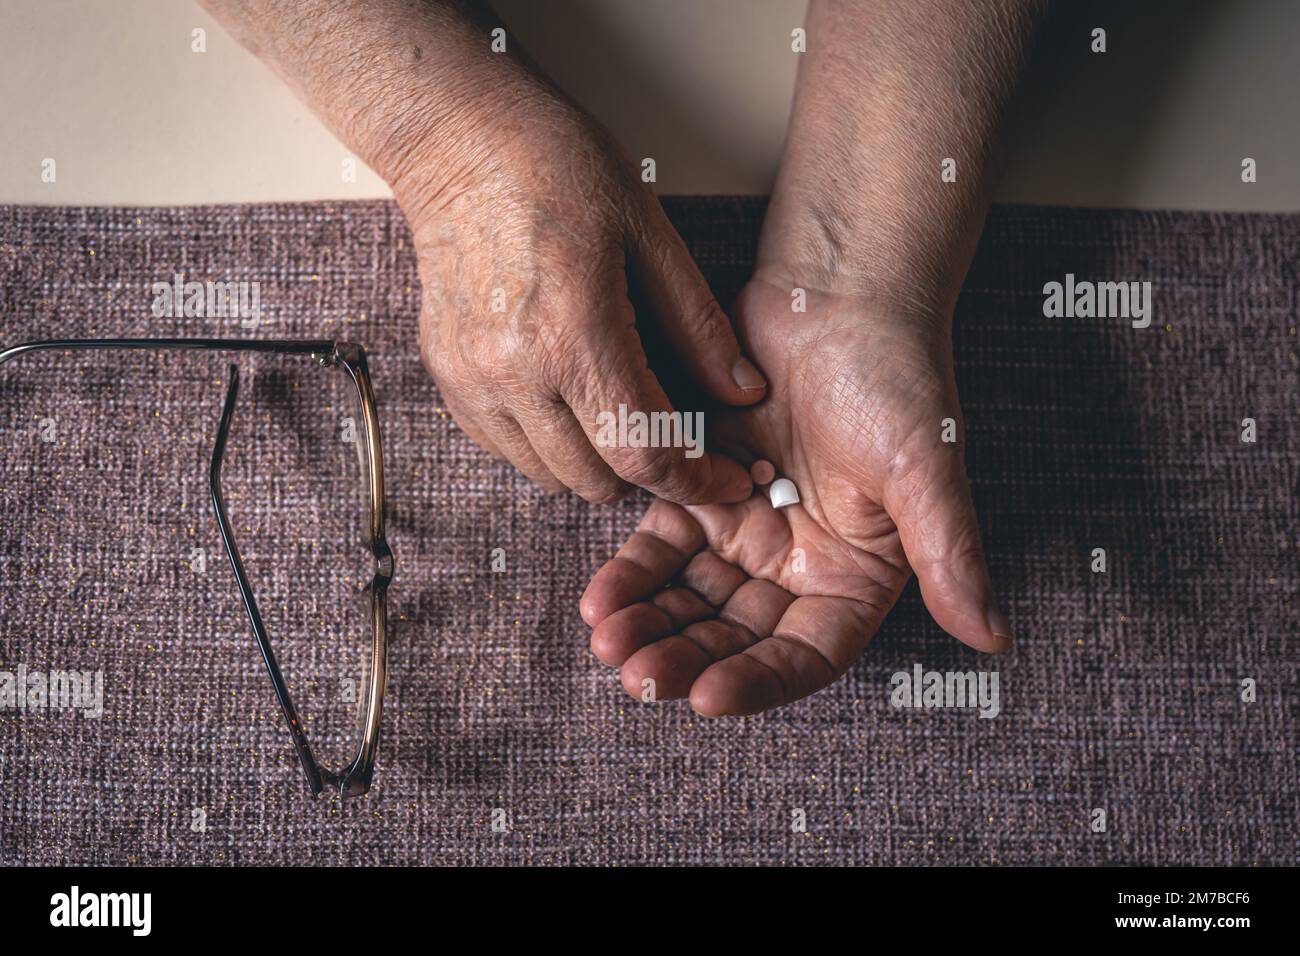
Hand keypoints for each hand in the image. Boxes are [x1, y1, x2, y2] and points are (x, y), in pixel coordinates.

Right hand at [397, 85, 764, 503]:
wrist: (458, 139)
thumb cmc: (556, 168)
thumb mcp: (650, 235)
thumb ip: (699, 327)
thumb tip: (743, 392)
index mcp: (575, 334)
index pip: (644, 453)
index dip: (694, 481)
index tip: (722, 481)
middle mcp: (516, 371)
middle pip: (597, 479)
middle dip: (649, 473)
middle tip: (680, 441)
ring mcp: (473, 379)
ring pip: (548, 475)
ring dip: (595, 463)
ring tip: (622, 417)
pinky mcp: (447, 375)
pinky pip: (504, 449)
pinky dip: (545, 444)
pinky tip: (569, 399)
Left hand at [580, 276, 1012, 715]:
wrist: (838, 293)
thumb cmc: (896, 375)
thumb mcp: (926, 467)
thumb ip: (947, 552)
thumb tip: (991, 636)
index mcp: (853, 575)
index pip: (803, 655)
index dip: (758, 682)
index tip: (708, 696)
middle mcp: (796, 564)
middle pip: (733, 637)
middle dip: (686, 659)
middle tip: (638, 676)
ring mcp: (742, 530)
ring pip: (688, 600)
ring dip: (649, 625)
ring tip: (607, 642)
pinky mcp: (696, 491)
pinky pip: (657, 546)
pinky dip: (629, 572)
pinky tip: (598, 596)